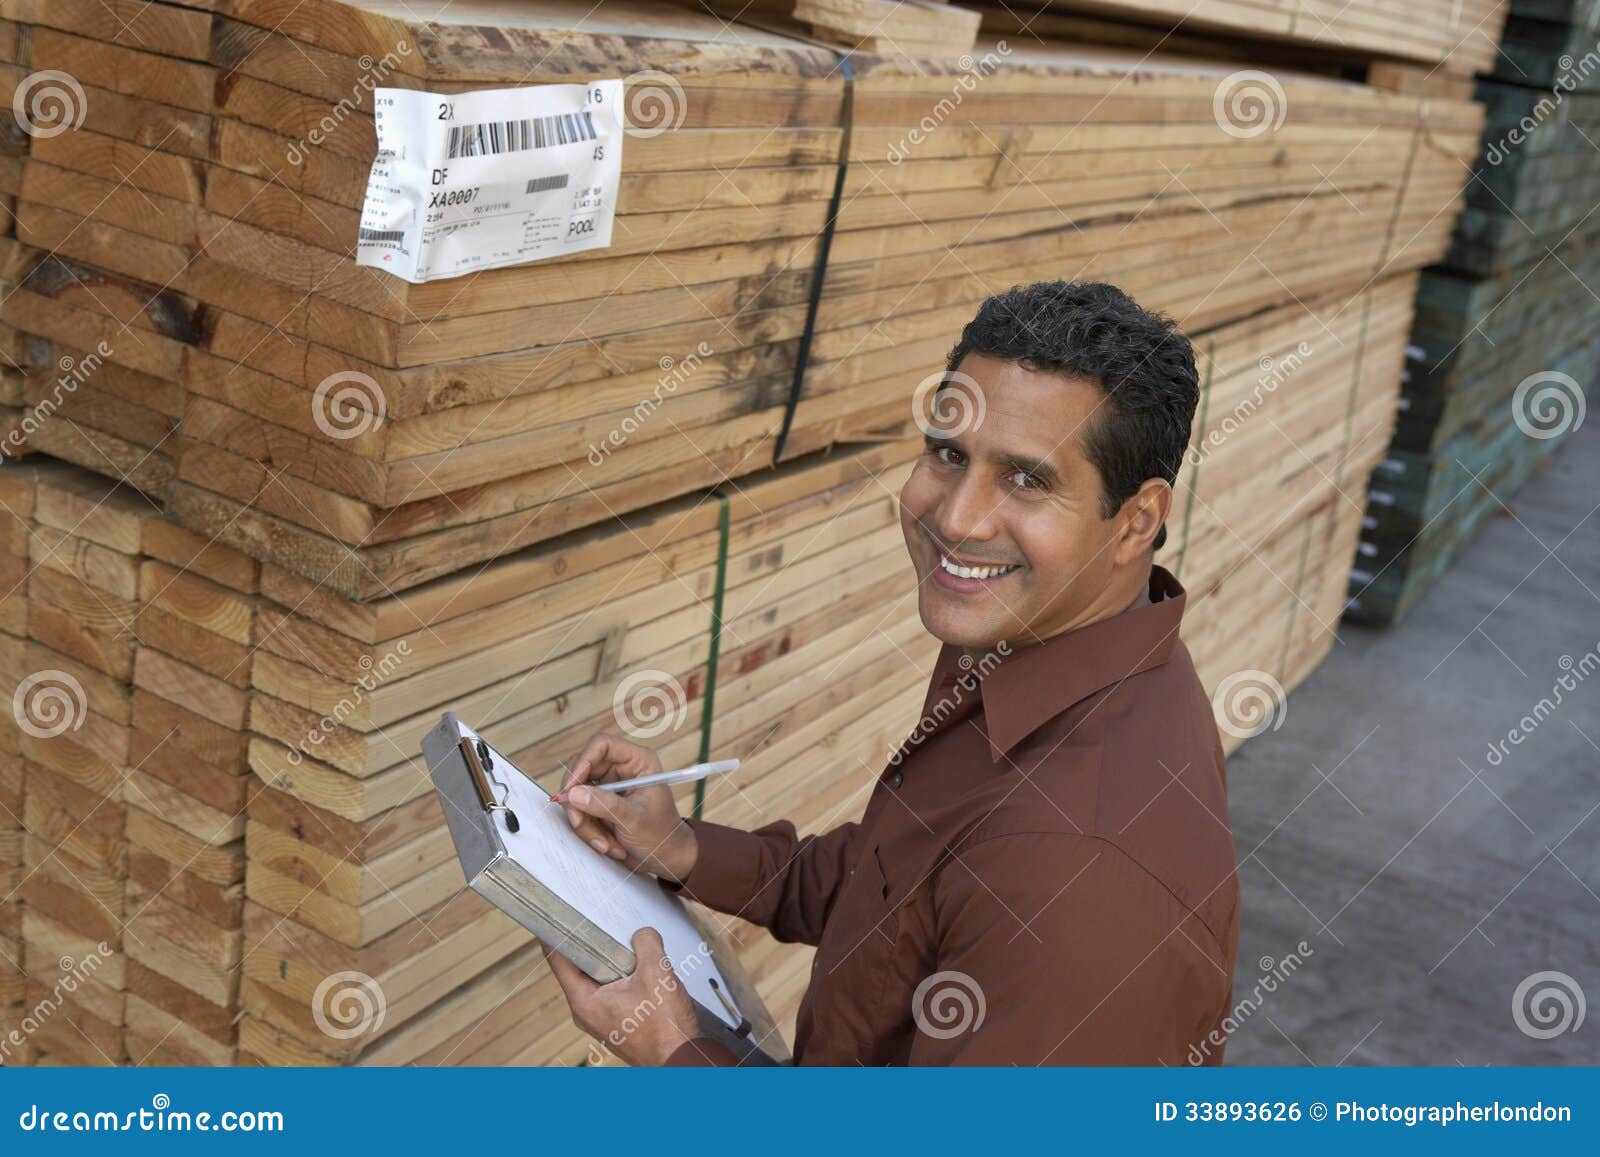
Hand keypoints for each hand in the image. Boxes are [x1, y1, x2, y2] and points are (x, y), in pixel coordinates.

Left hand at [543, 927, 701, 1065]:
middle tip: (598, 921)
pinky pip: (611, 990)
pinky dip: (620, 975)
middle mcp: (586, 1012)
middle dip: (590, 944)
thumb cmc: (665, 1030)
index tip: (556, 915)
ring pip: (597, 978)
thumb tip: (642, 934)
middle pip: (578, 967)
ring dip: (610, 960)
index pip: (558, 960)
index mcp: (584, 1002)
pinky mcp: (615, 1021)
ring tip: (625, 943)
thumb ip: (646, 944)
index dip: (556, 934)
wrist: (681, 1059)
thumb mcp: (657, 974)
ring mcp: (600, 1018)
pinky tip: (638, 966)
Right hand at [560, 732, 697, 882]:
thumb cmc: (661, 835)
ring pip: (577, 794)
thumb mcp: (633, 819)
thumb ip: (604, 805)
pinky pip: (580, 810)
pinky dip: (589, 830)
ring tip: (606, 843)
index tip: (571, 787)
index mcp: (638, 761)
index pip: (601, 745)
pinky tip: (609, 844)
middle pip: (582, 769)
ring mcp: (609, 786)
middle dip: (579, 801)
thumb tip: (574, 794)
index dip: (583, 762)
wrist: (665, 858)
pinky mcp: (601, 804)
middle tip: (579, 822)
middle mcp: (621, 769)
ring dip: (586, 822)